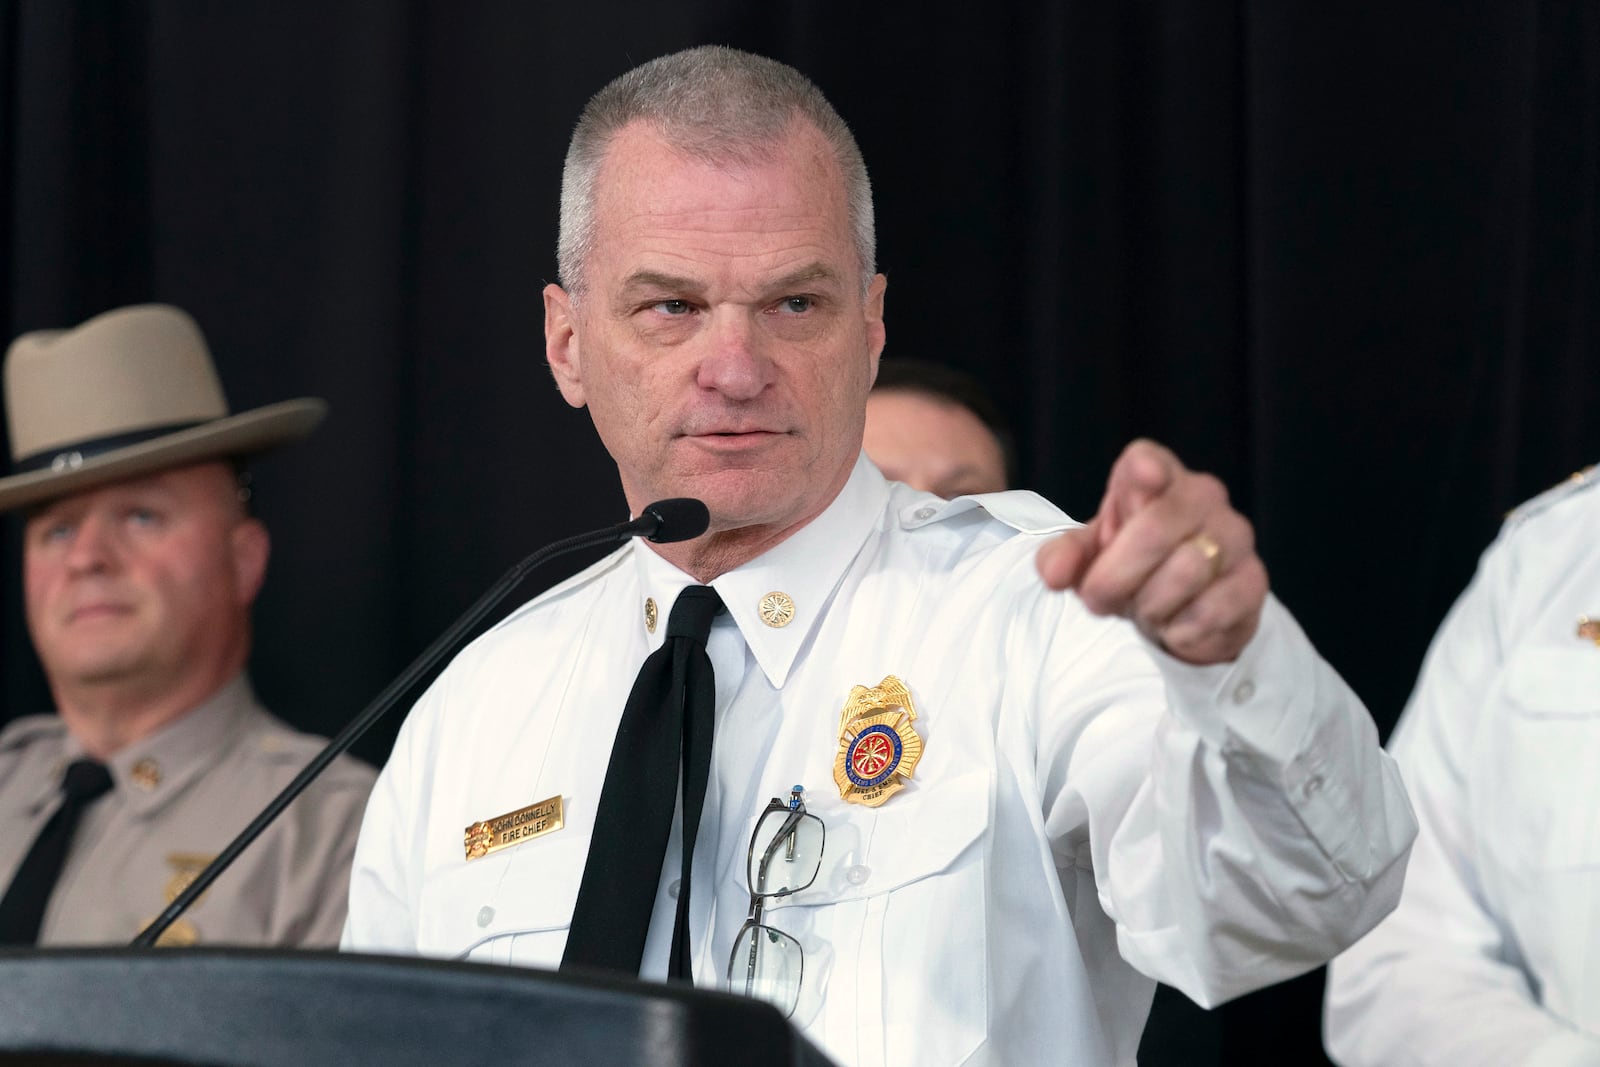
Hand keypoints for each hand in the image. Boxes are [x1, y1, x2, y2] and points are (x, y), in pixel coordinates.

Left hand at [1035, 439, 1267, 663]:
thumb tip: (1054, 573)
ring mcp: (1235, 537)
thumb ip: (1065, 558)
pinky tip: (1175, 625)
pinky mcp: (1252, 583)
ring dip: (1149, 605)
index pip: (1148, 462)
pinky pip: (1209, 611)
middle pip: (1156, 528)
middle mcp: (1202, 496)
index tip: (1144, 476)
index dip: (1144, 470)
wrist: (1181, 610)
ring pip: (1187, 571)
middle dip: (1115, 576)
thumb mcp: (1090, 559)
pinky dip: (1179, 630)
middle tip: (1098, 599)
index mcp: (1156, 478)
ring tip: (1144, 609)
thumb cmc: (1131, 567)